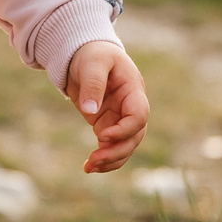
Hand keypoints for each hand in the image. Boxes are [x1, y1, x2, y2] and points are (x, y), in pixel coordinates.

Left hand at [66, 41, 149, 173]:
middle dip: (116, 151)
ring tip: (89, 167)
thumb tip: (91, 111)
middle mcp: (131, 107)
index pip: (139, 116)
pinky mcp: (107, 124)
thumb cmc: (92, 54)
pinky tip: (89, 166)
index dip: (124, 129)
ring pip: (125, 146)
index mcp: (133, 90)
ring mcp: (120, 117)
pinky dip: (104, 158)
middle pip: (134, 136)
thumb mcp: (92, 63)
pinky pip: (112, 146)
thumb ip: (93, 85)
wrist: (83, 54)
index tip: (102, 136)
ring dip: (111, 159)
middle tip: (94, 160)